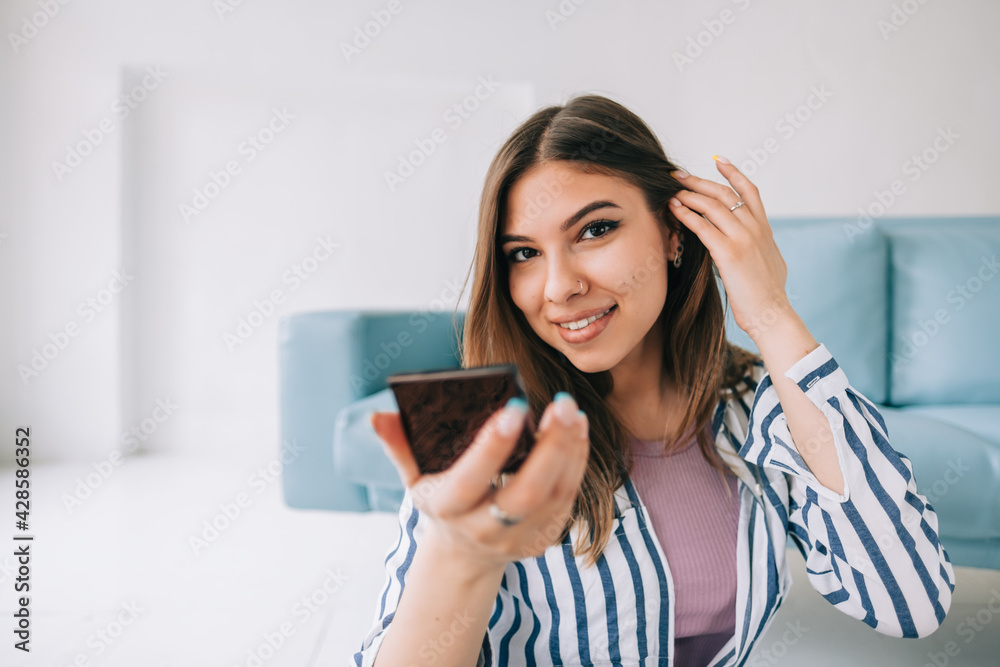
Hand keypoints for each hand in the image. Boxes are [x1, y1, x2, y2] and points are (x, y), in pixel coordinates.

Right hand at [370, 393, 589, 571]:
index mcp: (449, 509)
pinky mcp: (544, 539)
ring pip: (555, 495)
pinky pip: (568, 500)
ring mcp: (518, 539)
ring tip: (571, 412)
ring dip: (569, 450)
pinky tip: (578, 431)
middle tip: (562, 404)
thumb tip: (378, 417)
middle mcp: (485, 529)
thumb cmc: (441, 501)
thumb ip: (400, 447)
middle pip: (526, 492)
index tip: (516, 406)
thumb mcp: (414, 478)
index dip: (493, 446)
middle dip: (550, 447)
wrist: (464, 555)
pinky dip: (576, 462)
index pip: (472, 479)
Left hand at [668, 156, 791, 341]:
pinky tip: (674, 210)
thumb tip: (751, 243)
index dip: (733, 173)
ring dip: (689, 196)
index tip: (718, 160)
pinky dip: (686, 215)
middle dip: (699, 181)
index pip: (749, 191)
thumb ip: (759, 245)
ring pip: (712, 206)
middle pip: (724, 193)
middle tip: (679, 175)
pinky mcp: (729, 253)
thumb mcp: (769, 261)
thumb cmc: (767, 294)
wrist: (772, 314)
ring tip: (672, 192)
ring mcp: (743, 239)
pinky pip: (703, 227)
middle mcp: (755, 228)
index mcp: (765, 229)